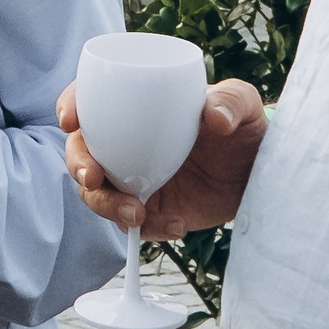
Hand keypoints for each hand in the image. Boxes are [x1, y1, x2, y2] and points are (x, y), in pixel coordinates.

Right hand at [60, 79, 266, 238]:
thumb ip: (232, 101)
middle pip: (81, 151)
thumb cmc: (244, 127)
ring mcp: (132, 178)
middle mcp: (124, 142)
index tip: (70, 120)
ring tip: (139, 214)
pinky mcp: (149, 209)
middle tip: (95, 178)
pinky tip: (177, 225)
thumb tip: (214, 118)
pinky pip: (131, 223)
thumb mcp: (242, 104)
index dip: (71, 105)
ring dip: (107, 205)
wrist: (258, 173)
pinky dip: (149, 229)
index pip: (91, 100)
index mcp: (135, 107)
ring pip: (97, 193)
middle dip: (78, 164)